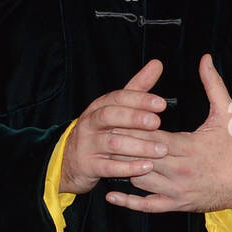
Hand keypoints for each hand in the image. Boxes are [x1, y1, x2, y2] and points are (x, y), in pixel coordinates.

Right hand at [60, 60, 168, 195]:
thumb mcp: (116, 108)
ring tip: (161, 150)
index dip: (139, 99)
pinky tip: (147, 167)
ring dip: (138, 146)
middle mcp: (91, 123)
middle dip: (134, 119)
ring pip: (112, 143)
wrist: (70, 160)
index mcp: (100, 106)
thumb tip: (157, 63)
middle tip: (157, 123)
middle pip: (110, 116)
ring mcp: (87, 144)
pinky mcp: (88, 166)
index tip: (161, 104)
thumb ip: (138, 88)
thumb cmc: (101, 130)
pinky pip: (108, 168)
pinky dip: (128, 168)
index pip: (118, 98)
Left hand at [105, 54, 231, 213]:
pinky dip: (128, 202)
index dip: (129, 126)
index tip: (114, 118)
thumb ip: (213, 85)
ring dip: (122, 169)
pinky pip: (147, 206)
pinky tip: (111, 194)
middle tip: (101, 136)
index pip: (148, 135)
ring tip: (106, 157)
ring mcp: (176, 190)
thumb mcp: (227, 114)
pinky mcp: (176, 204)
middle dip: (120, 146)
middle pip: (138, 157)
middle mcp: (178, 170)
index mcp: (187, 146)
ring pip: (138, 179)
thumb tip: (205, 59)